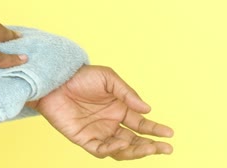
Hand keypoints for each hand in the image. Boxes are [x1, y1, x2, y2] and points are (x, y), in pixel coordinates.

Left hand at [35, 65, 173, 159]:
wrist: (55, 81)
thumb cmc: (81, 77)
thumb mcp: (108, 79)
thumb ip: (128, 94)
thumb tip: (148, 110)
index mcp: (120, 109)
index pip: (142, 124)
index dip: (156, 130)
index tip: (170, 133)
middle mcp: (111, 123)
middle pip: (135, 140)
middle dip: (151, 146)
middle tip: (166, 149)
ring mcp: (98, 132)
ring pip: (121, 149)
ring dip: (135, 151)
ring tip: (148, 148)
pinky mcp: (84, 139)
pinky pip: (100, 149)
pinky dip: (112, 149)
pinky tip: (122, 143)